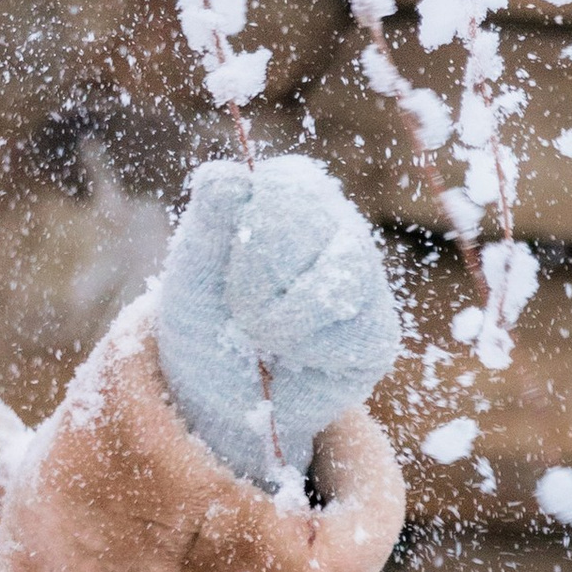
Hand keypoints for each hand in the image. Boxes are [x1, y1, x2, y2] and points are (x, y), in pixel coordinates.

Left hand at [153, 153, 400, 491]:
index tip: (227, 267)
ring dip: (279, 320)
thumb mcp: (192, 266)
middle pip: (313, 233)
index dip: (248, 237)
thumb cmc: (203, 321)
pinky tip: (293, 359)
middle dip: (257, 283)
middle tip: (240, 310)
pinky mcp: (379, 334)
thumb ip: (207, 218)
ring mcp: (366, 279)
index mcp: (294, 192)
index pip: (286, 190)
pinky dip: (306, 354)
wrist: (214, 398)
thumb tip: (223, 174)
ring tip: (260, 334)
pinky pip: (353, 335)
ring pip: (338, 281)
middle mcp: (339, 224)